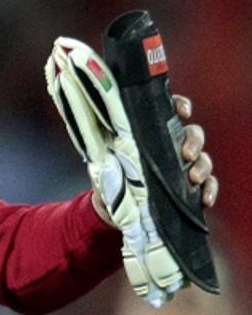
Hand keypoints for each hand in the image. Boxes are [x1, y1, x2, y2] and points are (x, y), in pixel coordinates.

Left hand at [87, 94, 214, 221]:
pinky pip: (207, 185)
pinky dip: (209, 190)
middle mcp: (171, 146)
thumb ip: (108, 158)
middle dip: (194, 141)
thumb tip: (112, 152)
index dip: (180, 106)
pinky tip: (205, 200)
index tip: (183, 112)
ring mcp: (182, 166)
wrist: (108, 208)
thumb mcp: (104, 165)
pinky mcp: (187, 188)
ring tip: (193, 178)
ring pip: (203, 158)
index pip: (170, 111)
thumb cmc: (107, 178)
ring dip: (203, 166)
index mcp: (151, 134)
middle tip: (186, 154)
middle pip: (193, 134)